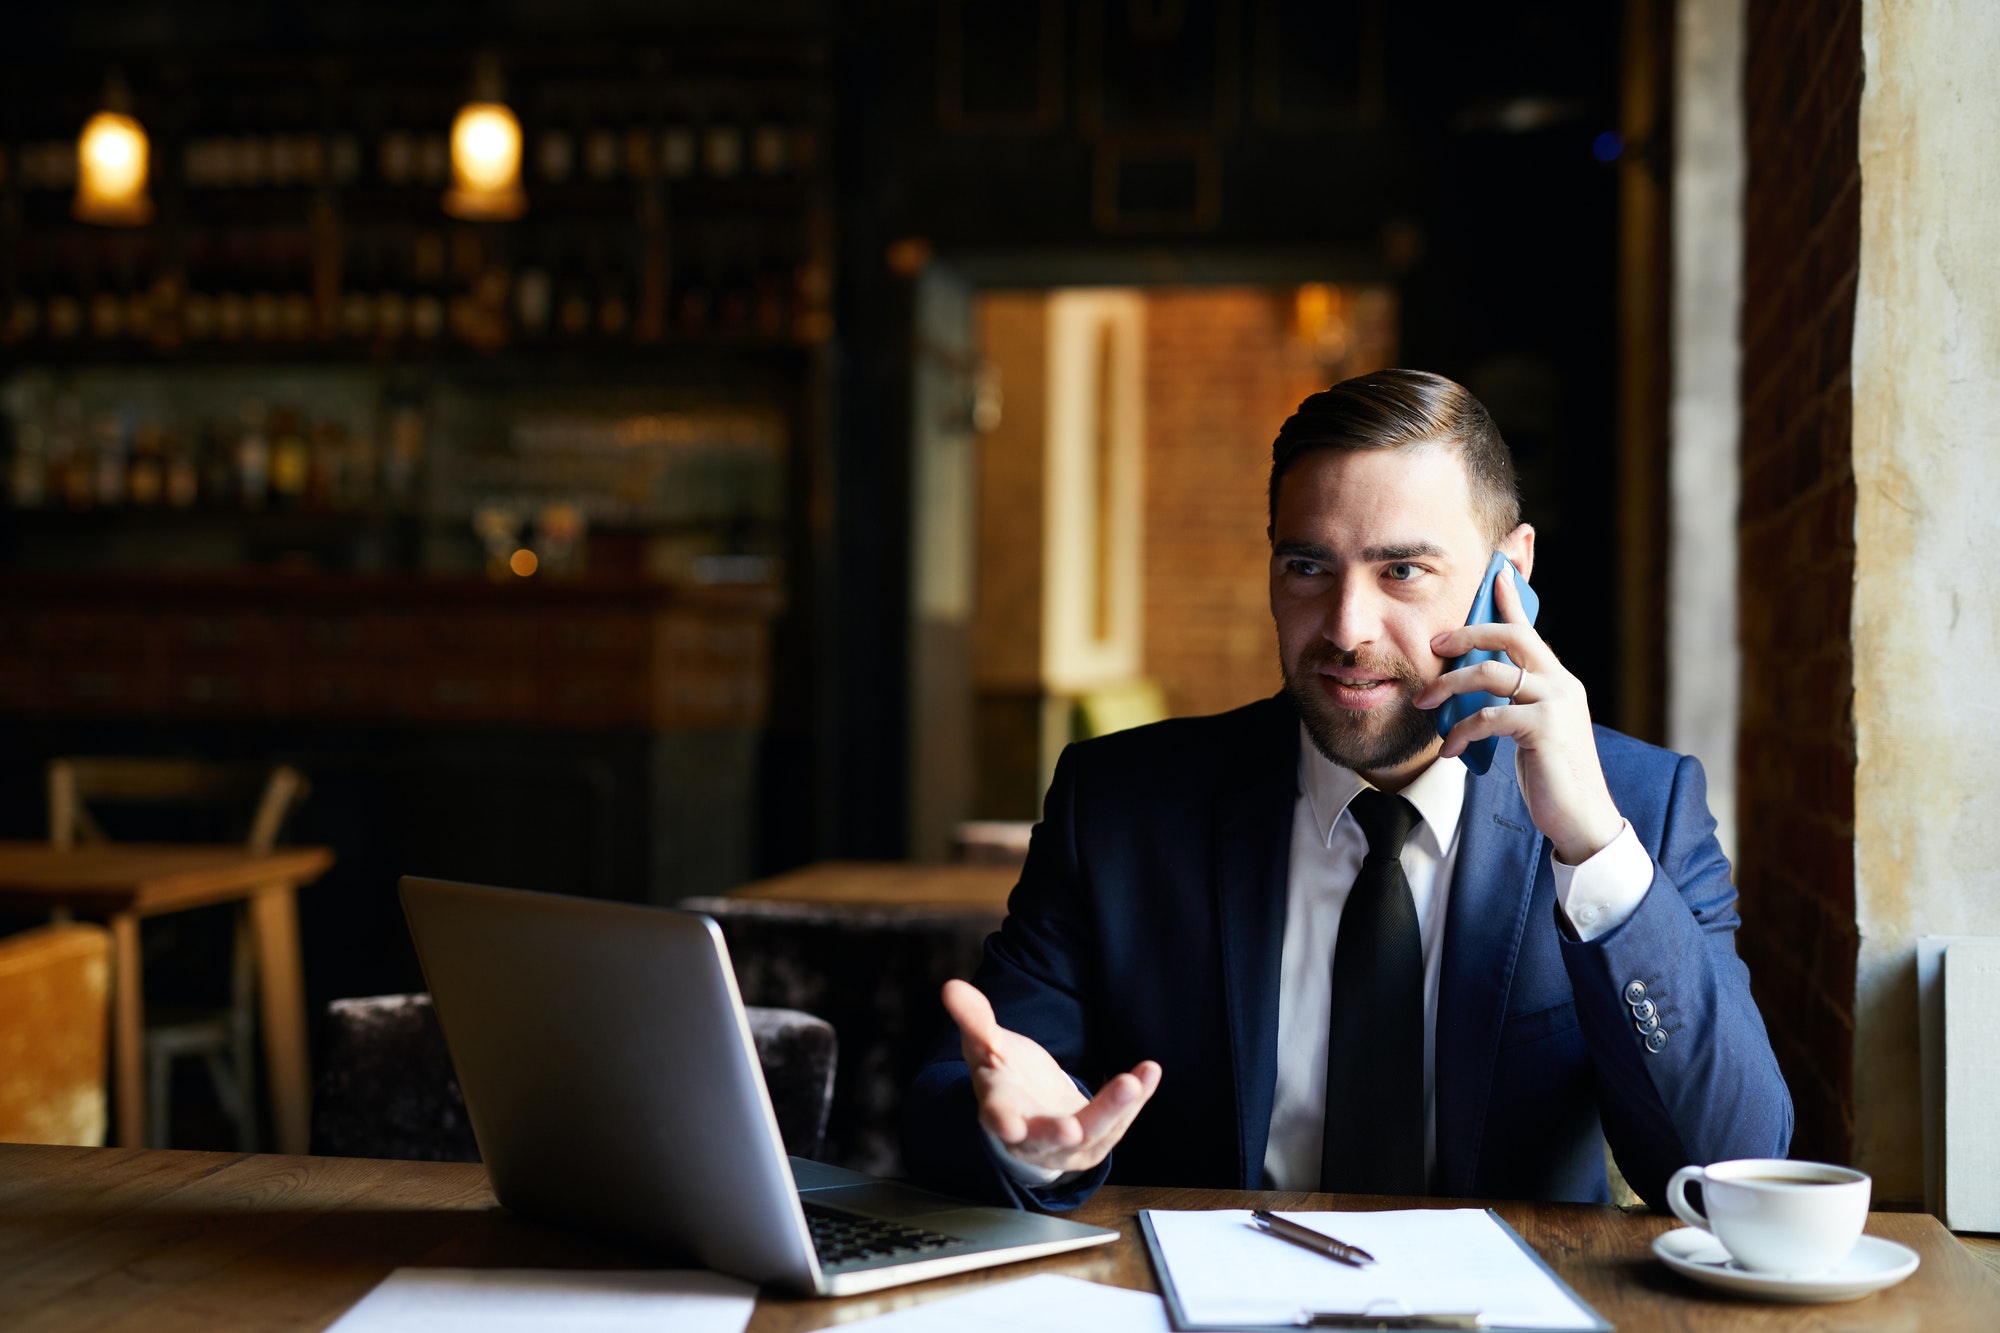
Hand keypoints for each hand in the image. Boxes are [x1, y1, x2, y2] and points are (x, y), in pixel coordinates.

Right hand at [941, 978, 1161, 1175]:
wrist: (1030, 1110)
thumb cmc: (1005, 1075)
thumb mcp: (986, 1045)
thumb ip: (974, 1019)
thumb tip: (951, 986)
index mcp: (1000, 1110)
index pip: (998, 1118)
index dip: (1002, 1121)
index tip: (1007, 1125)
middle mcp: (1033, 1136)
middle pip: (1048, 1137)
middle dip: (1060, 1133)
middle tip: (1073, 1127)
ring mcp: (1067, 1144)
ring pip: (1093, 1133)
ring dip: (1113, 1110)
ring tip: (1133, 1083)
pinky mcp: (1098, 1140)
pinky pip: (1120, 1121)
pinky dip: (1137, 1099)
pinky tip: (1149, 1072)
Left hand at [1414, 561, 1624, 864]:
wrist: (1580, 816)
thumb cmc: (1550, 773)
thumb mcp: (1530, 728)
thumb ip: (1512, 701)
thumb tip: (1472, 685)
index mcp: (1558, 680)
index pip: (1530, 630)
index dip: (1512, 599)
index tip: (1495, 571)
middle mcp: (1561, 684)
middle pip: (1511, 636)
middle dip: (1467, 634)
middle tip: (1434, 645)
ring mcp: (1556, 704)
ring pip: (1491, 674)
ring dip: (1449, 687)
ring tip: (1424, 704)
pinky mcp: (1544, 730)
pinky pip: (1490, 717)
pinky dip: (1461, 731)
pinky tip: (1447, 750)